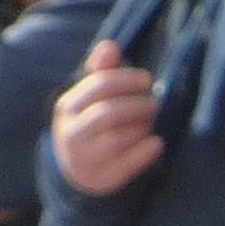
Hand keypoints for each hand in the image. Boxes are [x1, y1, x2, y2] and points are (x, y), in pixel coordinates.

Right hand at [51, 39, 160, 195]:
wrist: (74, 172)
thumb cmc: (88, 124)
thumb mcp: (87, 97)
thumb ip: (100, 71)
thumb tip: (110, 46)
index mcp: (68, 107)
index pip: (100, 85)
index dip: (127, 80)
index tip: (146, 81)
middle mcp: (72, 134)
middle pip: (109, 113)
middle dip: (136, 106)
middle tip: (153, 104)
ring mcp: (85, 160)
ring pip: (117, 139)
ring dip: (141, 127)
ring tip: (151, 121)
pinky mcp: (101, 180)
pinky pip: (126, 166)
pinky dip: (145, 153)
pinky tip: (156, 143)